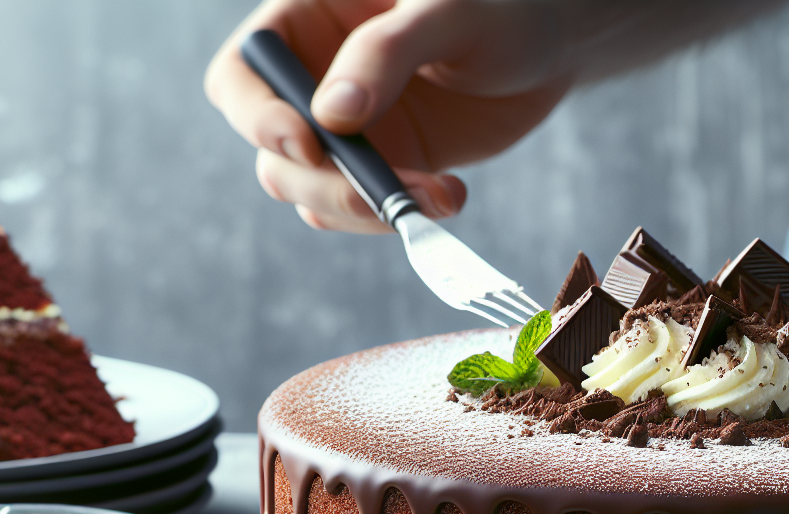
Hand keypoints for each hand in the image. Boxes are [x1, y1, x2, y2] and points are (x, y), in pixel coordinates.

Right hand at [205, 0, 576, 232]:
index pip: (241, 76)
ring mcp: (345, 131)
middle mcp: (312, 79)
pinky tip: (449, 198)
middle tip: (382, 192)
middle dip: (322, 182)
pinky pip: (361, 209)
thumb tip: (332, 115)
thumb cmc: (498, 7)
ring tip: (439, 194)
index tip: (311, 143)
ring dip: (364, 209)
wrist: (547, 47)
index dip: (258, 116)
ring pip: (309, 191)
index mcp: (306, 20)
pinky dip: (397, 217)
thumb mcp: (448, 10)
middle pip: (271, 150)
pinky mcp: (384, 167)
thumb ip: (386, 52)